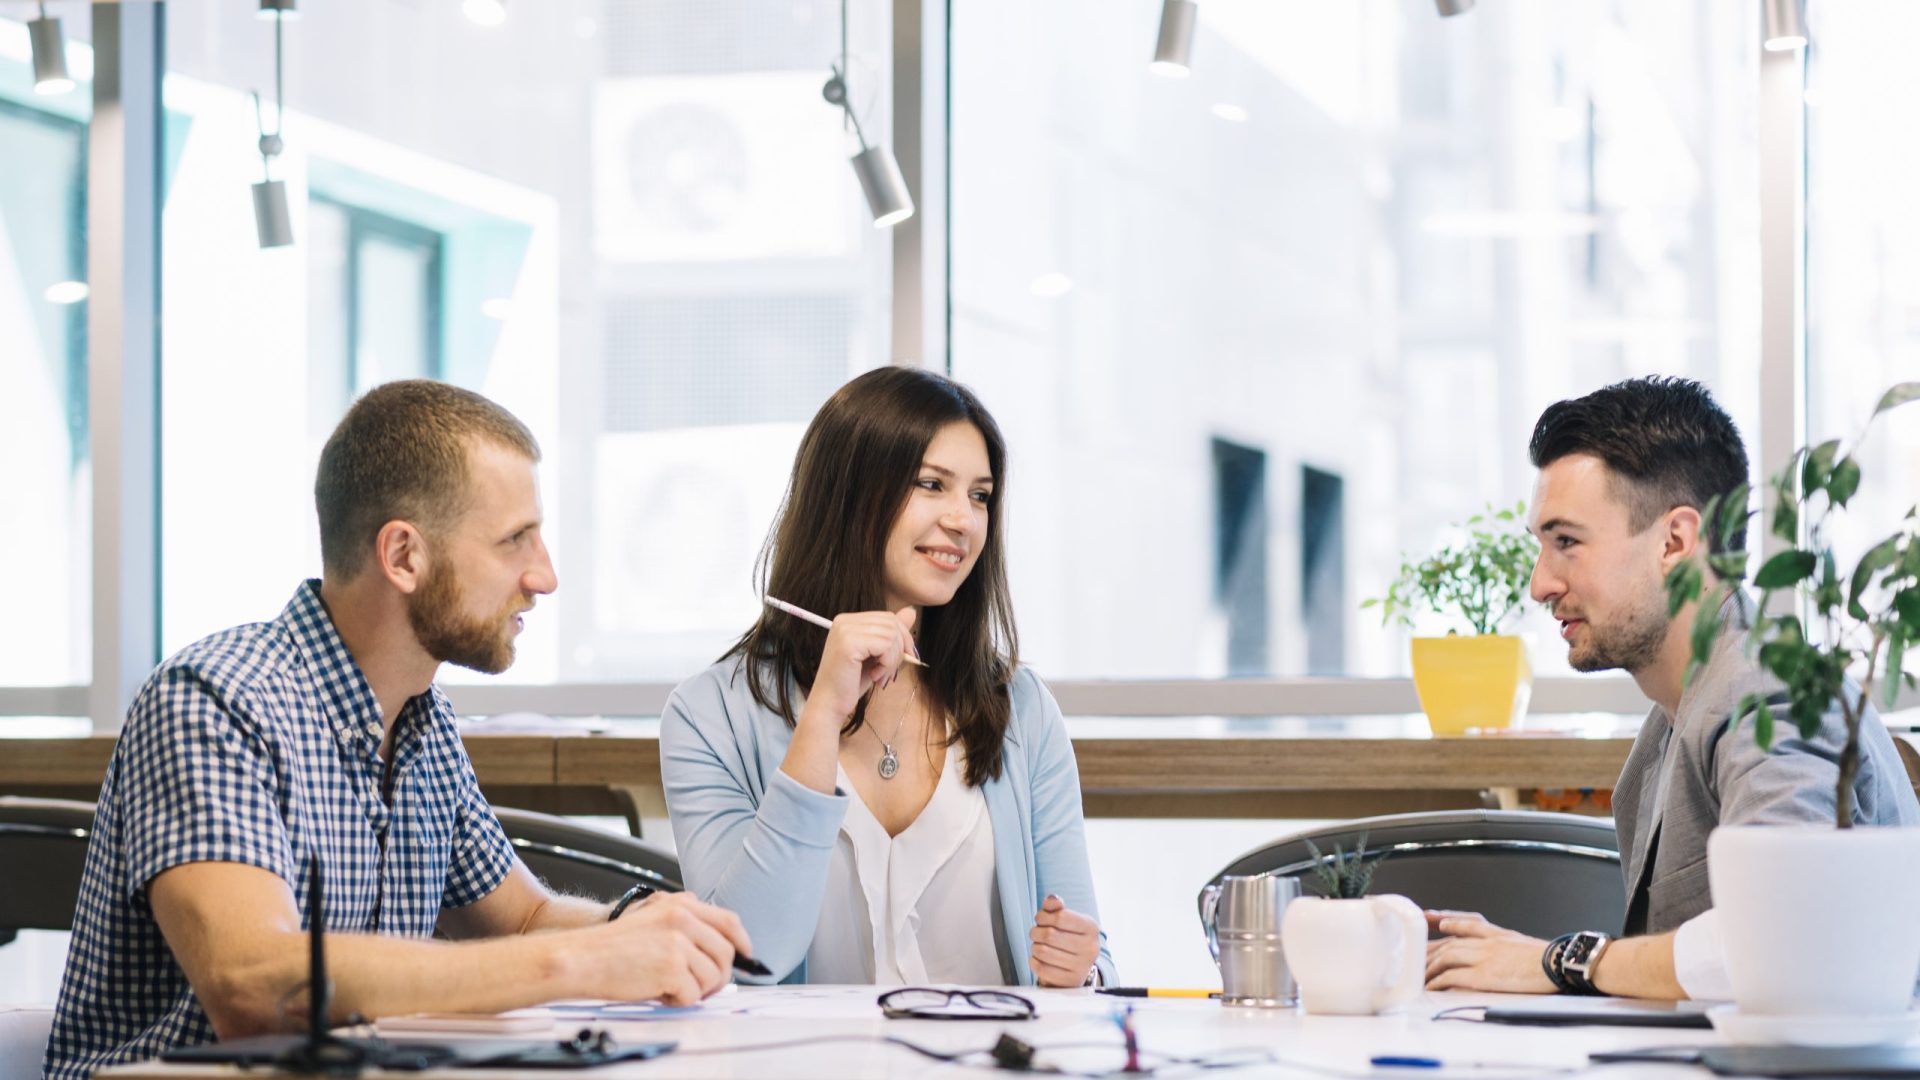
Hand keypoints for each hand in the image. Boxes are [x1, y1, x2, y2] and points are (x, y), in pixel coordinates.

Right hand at [594, 892, 751, 1004]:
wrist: (582, 958)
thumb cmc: (613, 946)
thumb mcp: (652, 917)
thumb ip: (685, 922)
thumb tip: (718, 945)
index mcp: (681, 905)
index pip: (729, 922)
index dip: (742, 942)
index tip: (744, 956)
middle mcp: (683, 919)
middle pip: (726, 954)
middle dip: (718, 977)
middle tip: (700, 988)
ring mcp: (678, 942)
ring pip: (712, 978)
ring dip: (696, 990)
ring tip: (669, 987)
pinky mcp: (671, 967)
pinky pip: (693, 995)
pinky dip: (678, 1001)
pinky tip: (658, 992)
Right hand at [802, 607, 918, 722]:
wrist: (830, 705)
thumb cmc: (851, 683)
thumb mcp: (876, 655)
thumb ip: (890, 633)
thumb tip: (911, 611)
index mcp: (848, 621)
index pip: (888, 618)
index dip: (901, 639)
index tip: (898, 661)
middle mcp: (844, 621)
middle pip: (892, 624)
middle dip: (898, 650)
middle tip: (887, 672)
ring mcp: (845, 630)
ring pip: (891, 635)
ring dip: (892, 660)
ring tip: (879, 675)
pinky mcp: (849, 643)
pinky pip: (886, 645)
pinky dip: (887, 664)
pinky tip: (874, 675)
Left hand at [1029, 894, 1100, 986]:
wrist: (1073, 968)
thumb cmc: (1066, 938)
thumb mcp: (1065, 920)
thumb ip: (1056, 907)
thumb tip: (1051, 900)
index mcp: (1091, 927)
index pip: (1060, 917)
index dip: (1043, 916)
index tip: (1040, 919)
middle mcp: (1091, 948)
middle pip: (1049, 934)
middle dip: (1036, 932)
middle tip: (1036, 934)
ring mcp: (1082, 967)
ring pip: (1043, 952)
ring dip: (1034, 947)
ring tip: (1039, 946)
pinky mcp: (1070, 982)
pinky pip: (1041, 968)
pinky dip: (1034, 962)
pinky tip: (1040, 959)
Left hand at [1423, 909, 1555, 993]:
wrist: (1559, 964)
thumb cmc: (1547, 959)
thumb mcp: (1523, 944)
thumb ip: (1505, 943)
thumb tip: (1495, 951)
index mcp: (1497, 933)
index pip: (1465, 922)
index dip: (1446, 920)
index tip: (1431, 917)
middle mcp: (1486, 941)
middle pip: (1449, 942)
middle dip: (1429, 950)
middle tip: (1415, 958)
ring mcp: (1483, 956)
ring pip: (1446, 956)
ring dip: (1430, 967)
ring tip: (1419, 976)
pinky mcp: (1483, 975)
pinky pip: (1452, 976)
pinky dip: (1438, 981)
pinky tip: (1431, 986)